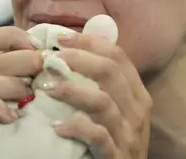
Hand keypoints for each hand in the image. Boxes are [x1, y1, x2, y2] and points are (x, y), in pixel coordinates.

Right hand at [0, 27, 41, 157]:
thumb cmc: (6, 118)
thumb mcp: (10, 88)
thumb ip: (21, 68)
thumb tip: (49, 49)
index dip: (12, 38)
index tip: (37, 46)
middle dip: (24, 61)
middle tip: (44, 68)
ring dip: (15, 86)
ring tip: (30, 97)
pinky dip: (0, 109)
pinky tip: (15, 117)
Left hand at [47, 32, 152, 158]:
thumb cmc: (114, 142)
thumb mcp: (115, 111)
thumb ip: (101, 86)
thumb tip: (71, 53)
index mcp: (138, 94)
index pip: (119, 56)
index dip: (90, 43)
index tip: (61, 38)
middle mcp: (138, 111)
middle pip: (110, 72)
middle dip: (78, 59)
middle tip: (49, 59)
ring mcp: (129, 135)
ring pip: (103, 101)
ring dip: (72, 91)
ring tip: (47, 89)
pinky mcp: (117, 156)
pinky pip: (97, 136)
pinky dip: (76, 128)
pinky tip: (56, 128)